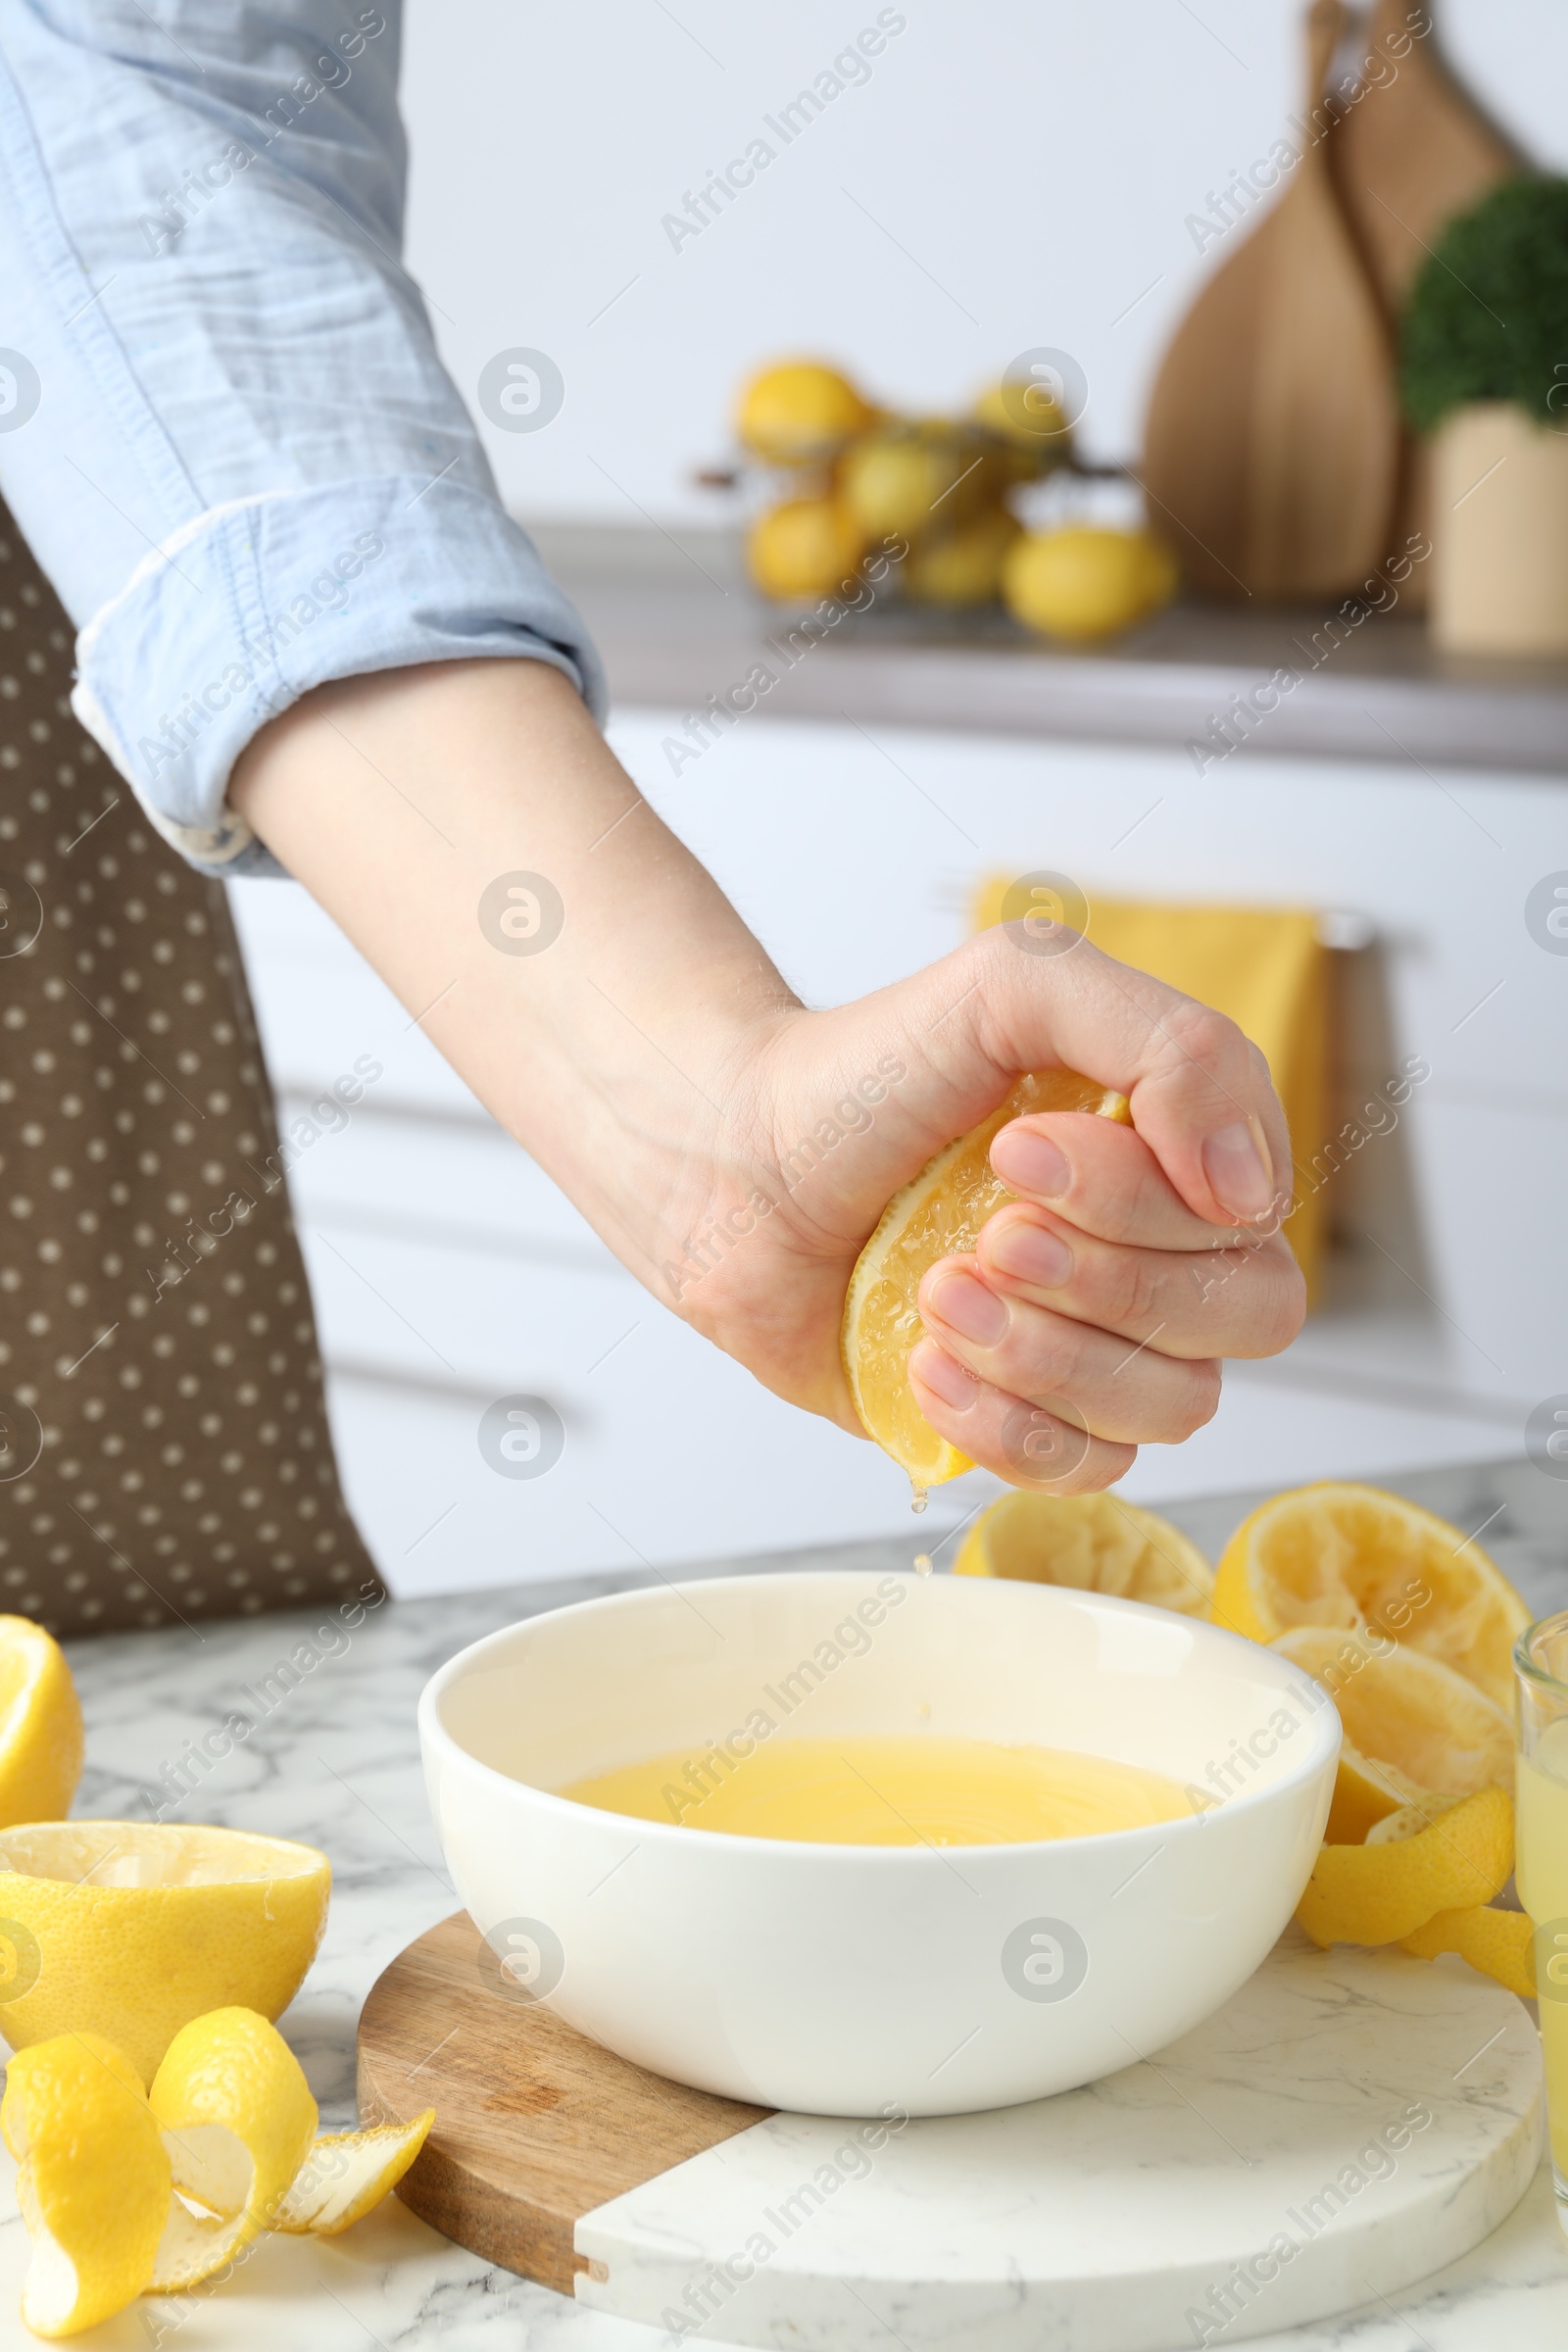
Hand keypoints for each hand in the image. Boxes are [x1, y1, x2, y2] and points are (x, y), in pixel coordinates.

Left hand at [682, 928, 1303, 1489]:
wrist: (734, 1163)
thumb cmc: (872, 1072)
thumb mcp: (1019, 986)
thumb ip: (1171, 1041)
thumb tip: (1251, 1188)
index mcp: (1179, 1153)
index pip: (1251, 1216)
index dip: (1142, 1200)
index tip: (1017, 1149)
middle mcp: (1161, 1252)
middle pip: (1243, 1318)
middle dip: (1104, 1282)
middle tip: (988, 1232)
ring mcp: (1099, 1345)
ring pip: (1174, 1406)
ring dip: (1046, 1352)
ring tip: (937, 1291)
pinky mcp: (1029, 1421)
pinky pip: (1088, 1470)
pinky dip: (1007, 1422)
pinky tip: (928, 1361)